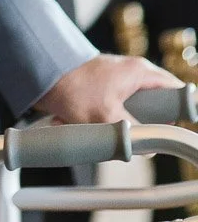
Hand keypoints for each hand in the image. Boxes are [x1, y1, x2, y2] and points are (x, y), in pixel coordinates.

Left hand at [34, 54, 180, 123]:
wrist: (41, 74)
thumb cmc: (72, 86)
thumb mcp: (107, 116)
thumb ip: (133, 134)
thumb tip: (150, 148)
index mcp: (141, 72)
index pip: (176, 91)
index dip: (179, 111)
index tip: (173, 130)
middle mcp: (133, 74)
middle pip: (156, 108)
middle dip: (143, 126)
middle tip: (132, 136)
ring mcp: (118, 82)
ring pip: (133, 115)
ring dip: (119, 127)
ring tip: (100, 128)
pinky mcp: (104, 92)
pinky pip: (113, 115)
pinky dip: (101, 123)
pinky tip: (84, 125)